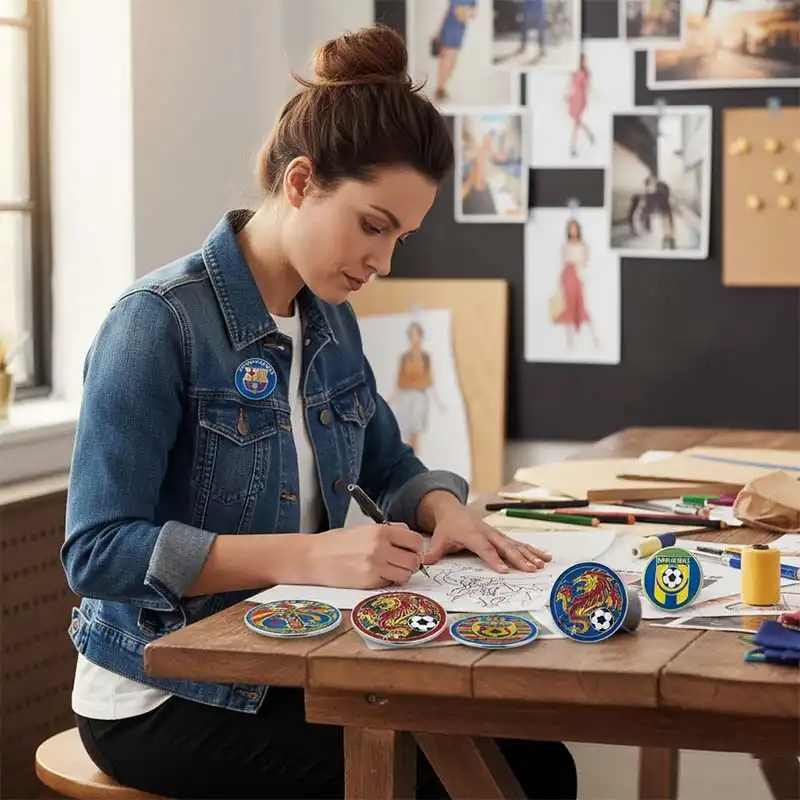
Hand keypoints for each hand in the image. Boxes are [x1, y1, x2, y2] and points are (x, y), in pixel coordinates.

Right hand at [306, 524, 423, 589]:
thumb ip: (388, 531)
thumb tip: (408, 538)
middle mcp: (380, 548)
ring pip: (405, 574)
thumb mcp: (364, 529)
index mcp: (381, 531)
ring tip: (389, 570)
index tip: (411, 551)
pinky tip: (377, 576)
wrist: (313, 557)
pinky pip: (390, 584)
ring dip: (401, 574)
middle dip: (411, 563)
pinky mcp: (369, 582)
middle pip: (414, 560)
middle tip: (402, 563)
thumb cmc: (336, 543)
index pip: (415, 540)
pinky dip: (388, 582)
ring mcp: (375, 566)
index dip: (416, 547)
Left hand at [423, 508, 550, 572]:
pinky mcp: (503, 536)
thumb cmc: (447, 528)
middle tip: (531, 569)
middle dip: (518, 558)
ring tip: (543, 564)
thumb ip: (434, 551)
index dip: (494, 559)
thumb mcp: (438, 538)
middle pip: (505, 547)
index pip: (484, 549)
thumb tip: (424, 562)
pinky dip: (533, 550)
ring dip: (530, 554)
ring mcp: (497, 534)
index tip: (504, 570)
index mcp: (472, 535)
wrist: (455, 511)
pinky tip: (545, 557)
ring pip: (516, 544)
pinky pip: (519, 543)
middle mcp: (488, 533)